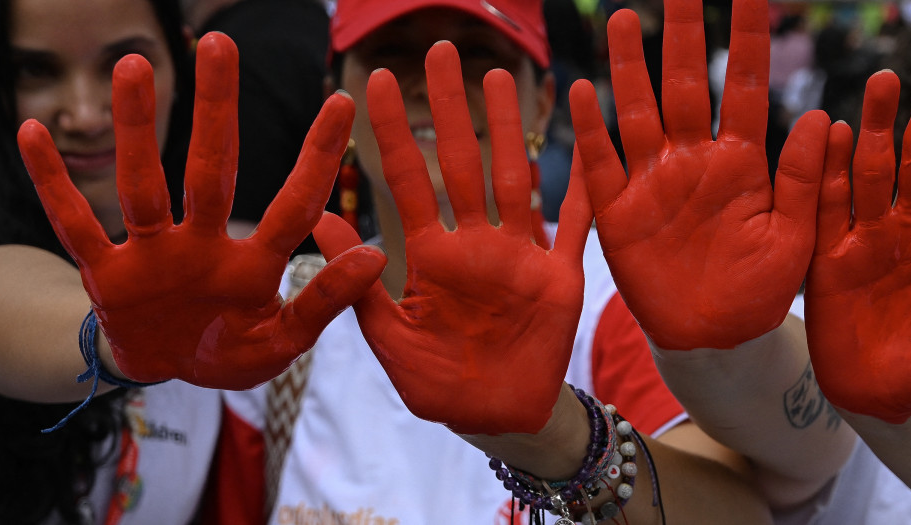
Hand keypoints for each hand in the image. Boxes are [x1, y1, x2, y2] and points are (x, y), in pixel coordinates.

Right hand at [17, 33, 385, 389]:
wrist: (166, 370)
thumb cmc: (230, 350)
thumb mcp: (282, 340)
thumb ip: (324, 302)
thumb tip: (379, 256)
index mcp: (254, 263)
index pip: (294, 204)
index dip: (317, 158)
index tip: (342, 100)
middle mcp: (203, 243)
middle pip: (211, 169)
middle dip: (215, 110)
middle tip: (219, 44)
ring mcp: (152, 253)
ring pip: (141, 185)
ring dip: (135, 129)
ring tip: (132, 67)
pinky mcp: (106, 274)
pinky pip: (74, 225)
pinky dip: (52, 183)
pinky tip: (34, 131)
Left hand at [314, 42, 592, 434]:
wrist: (496, 419)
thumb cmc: (438, 384)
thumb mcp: (389, 338)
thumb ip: (358, 285)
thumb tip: (322, 227)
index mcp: (432, 256)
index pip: (408, 181)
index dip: (392, 132)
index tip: (375, 81)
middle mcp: (476, 243)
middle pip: (463, 162)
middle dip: (452, 109)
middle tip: (442, 51)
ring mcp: (520, 255)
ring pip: (515, 177)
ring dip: (508, 129)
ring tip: (498, 78)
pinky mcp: (561, 276)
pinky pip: (577, 223)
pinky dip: (584, 184)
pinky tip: (588, 139)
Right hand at [569, 0, 830, 349]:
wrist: (718, 339)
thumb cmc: (763, 289)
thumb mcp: (796, 236)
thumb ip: (805, 179)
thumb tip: (822, 115)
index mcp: (743, 162)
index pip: (746, 85)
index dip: (747, 37)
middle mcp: (695, 160)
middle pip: (686, 83)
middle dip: (684, 32)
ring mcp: (653, 183)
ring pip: (637, 112)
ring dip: (630, 68)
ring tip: (623, 19)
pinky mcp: (619, 214)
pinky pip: (600, 166)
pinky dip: (590, 132)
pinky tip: (580, 91)